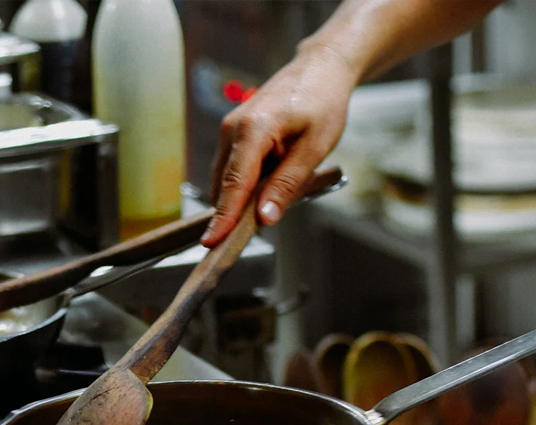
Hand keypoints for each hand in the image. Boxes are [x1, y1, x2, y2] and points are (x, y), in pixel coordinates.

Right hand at [202, 44, 357, 246]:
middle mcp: (233, 128)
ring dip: (240, 200)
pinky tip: (267, 189)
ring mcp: (230, 129)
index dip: (224, 217)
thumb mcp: (314, 148)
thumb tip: (265, 217)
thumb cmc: (322, 103)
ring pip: (226, 179)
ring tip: (269, 208)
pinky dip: (244, 185)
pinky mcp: (234, 132)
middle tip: (244, 241)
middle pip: (224, 185)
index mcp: (253, 130)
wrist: (320, 70)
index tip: (213, 243)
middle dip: (231, 214)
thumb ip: (287, 184)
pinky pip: (232, 168)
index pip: (234, 184)